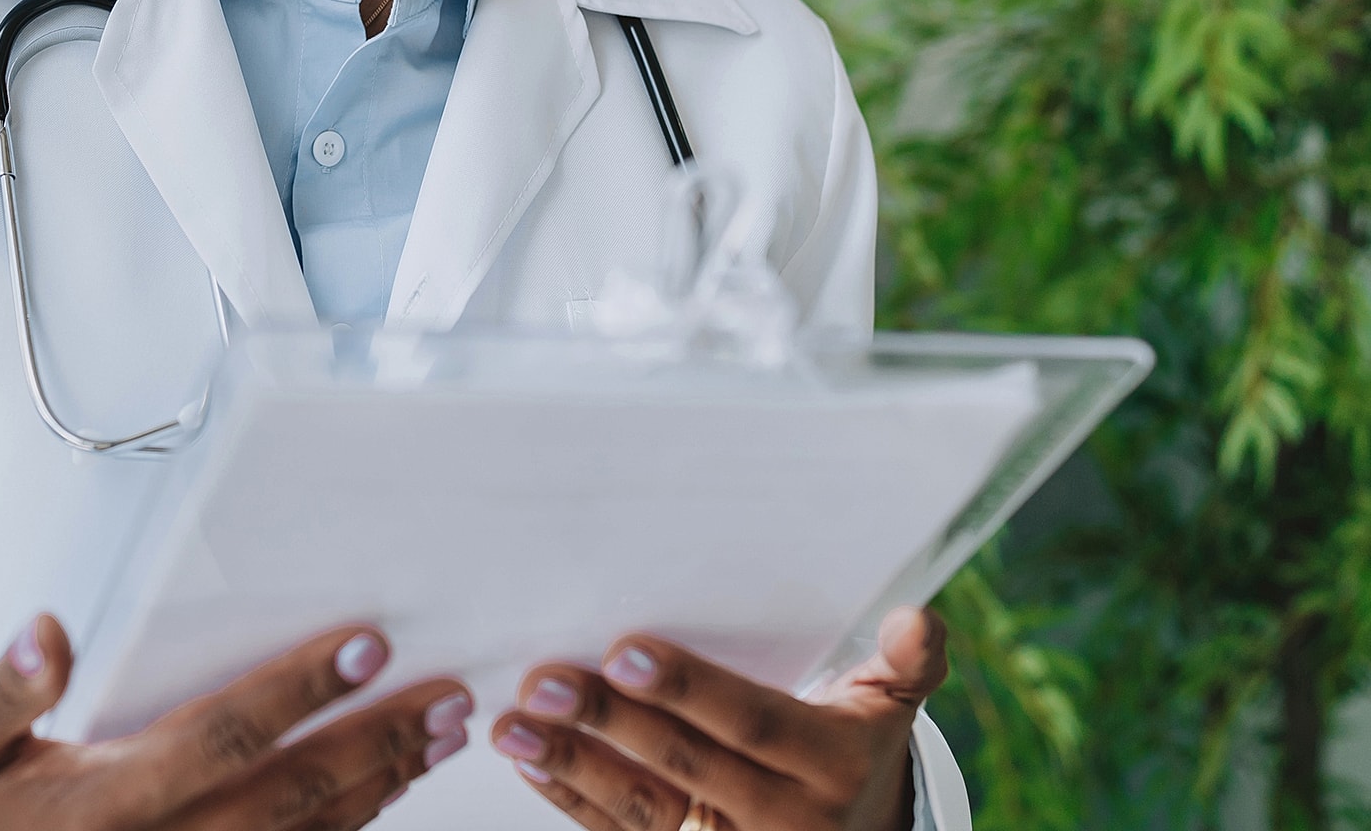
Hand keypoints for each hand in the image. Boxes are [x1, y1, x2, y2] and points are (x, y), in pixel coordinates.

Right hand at [0, 614, 472, 830]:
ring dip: (380, 786)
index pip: (222, 736)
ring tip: (442, 737)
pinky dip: (343, 829)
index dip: (298, 692)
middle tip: (451, 698)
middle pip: (290, 795)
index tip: (367, 646)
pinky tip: (384, 793)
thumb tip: (48, 632)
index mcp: (105, 799)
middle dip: (377, 744)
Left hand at [488, 607, 947, 830]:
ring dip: (573, 765)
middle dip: (609, 722)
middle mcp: (785, 819)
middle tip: (544, 680)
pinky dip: (573, 802)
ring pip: (645, 811)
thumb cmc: (857, 749)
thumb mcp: (889, 707)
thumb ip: (907, 663)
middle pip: (685, 767)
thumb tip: (917, 619)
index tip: (624, 651)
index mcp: (834, 765)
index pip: (753, 724)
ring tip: (513, 725)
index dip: (690, 690)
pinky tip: (533, 762)